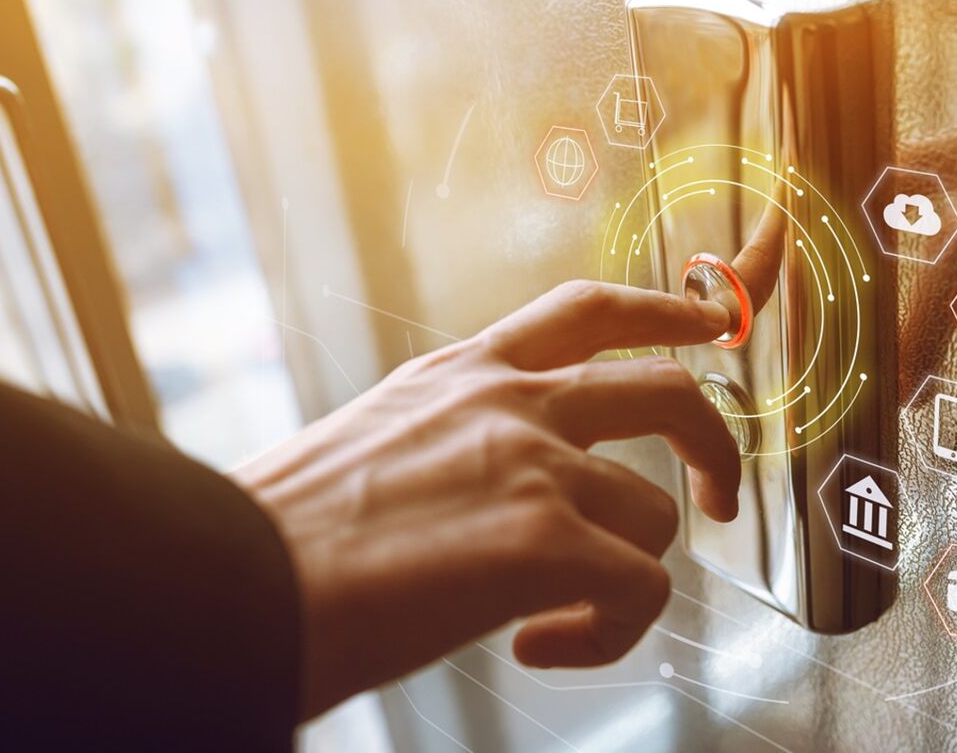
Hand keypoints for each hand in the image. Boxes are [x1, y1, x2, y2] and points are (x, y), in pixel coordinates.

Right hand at [233, 281, 739, 718]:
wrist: (233, 579)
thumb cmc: (286, 530)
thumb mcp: (379, 436)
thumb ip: (454, 436)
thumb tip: (496, 486)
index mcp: (466, 372)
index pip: (588, 311)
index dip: (666, 310)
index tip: (710, 323)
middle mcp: (510, 402)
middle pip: (668, 389)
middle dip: (715, 441)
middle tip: (722, 495)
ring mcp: (532, 465)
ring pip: (654, 515)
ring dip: (622, 576)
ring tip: (553, 616)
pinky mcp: (542, 542)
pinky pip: (639, 590)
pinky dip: (607, 633)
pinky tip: (537, 646)